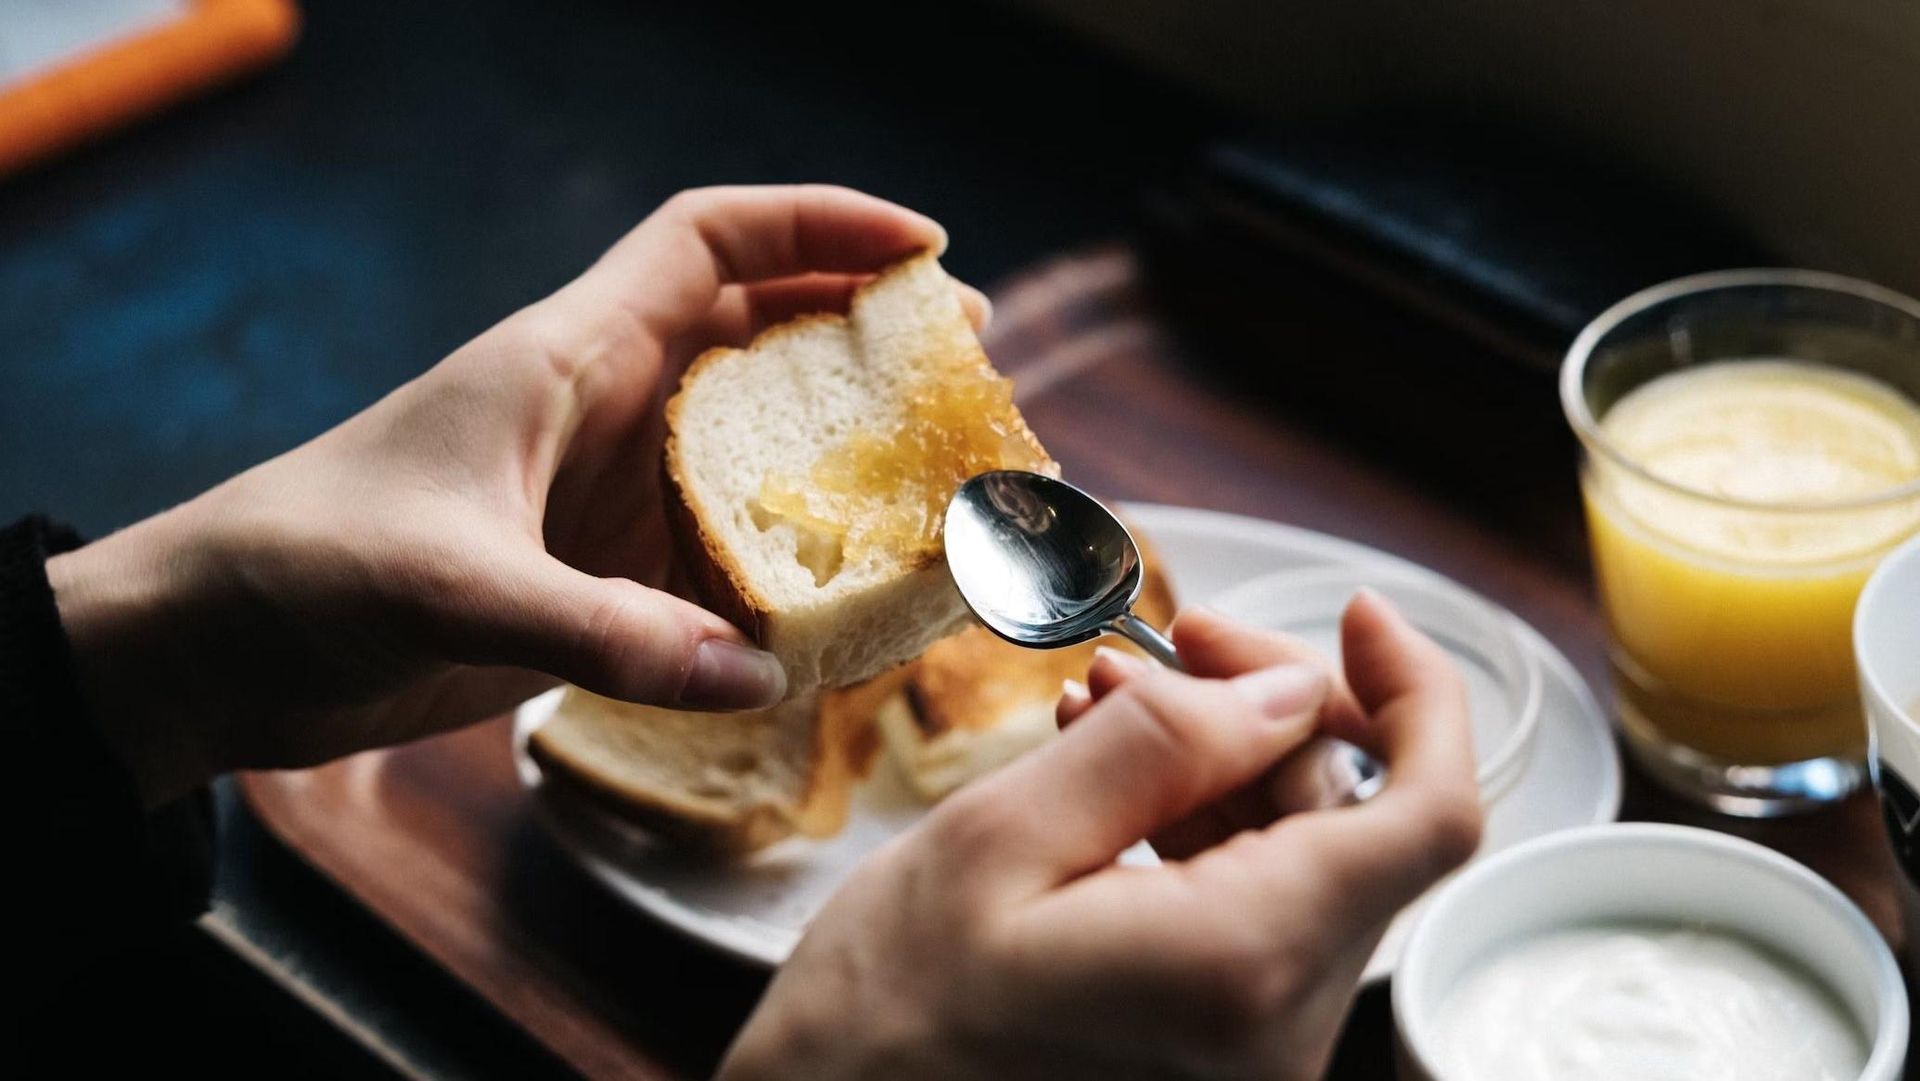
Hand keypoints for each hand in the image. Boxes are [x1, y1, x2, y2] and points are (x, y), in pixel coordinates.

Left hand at [48, 185, 980, 807]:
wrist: (218, 645)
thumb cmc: (311, 567)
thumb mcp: (458, 587)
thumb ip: (608, 634)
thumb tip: (759, 673)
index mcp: (570, 354)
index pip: (711, 240)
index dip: (823, 222)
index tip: (928, 245)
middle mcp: (604, 409)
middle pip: (759, 333)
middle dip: (864, 333)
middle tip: (966, 365)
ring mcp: (605, 494)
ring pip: (752, 446)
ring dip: (838, 454)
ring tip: (936, 479)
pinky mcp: (598, 576)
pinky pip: (719, 554)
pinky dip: (788, 566)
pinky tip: (845, 601)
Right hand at [720, 596, 1480, 1080]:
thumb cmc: (882, 1015)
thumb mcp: (999, 841)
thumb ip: (1159, 750)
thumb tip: (1286, 692)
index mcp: (1241, 967)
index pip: (1430, 817)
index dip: (1417, 695)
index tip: (1357, 614)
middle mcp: (1279, 1032)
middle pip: (1352, 827)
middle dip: (1270, 714)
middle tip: (1164, 646)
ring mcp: (1255, 1059)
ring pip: (1301, 867)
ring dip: (1221, 769)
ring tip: (1099, 706)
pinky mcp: (1220, 1063)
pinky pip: (1251, 919)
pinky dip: (1197, 836)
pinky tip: (1107, 782)